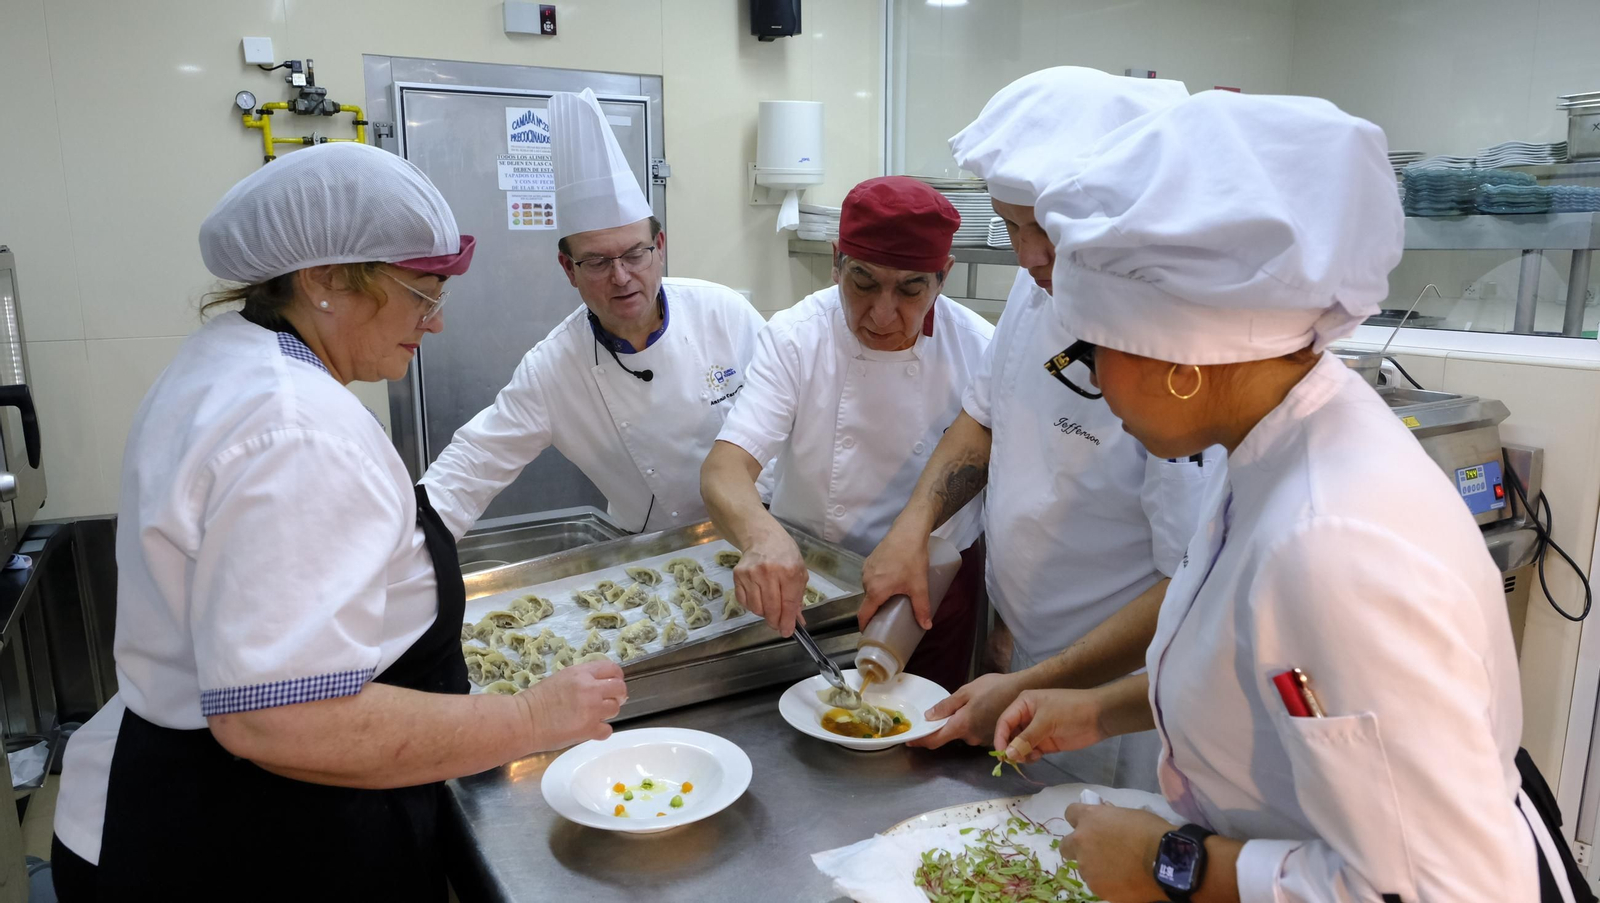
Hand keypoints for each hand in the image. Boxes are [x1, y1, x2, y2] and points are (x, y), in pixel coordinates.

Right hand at [519, 660, 626, 750]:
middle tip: (610, 701)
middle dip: (618, 695)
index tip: (614, 683)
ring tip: (594, 715)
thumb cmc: (537, 699)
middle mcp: (590, 688)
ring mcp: (591, 709)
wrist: (524, 721)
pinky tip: (591, 729)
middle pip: (620, 688)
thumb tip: (601, 685)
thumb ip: (583, 679)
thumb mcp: (562, 678)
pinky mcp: (589, 729)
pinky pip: (608, 729)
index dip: (616, 677)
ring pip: (615, 708)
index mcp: (581, 673)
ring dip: (607, 712)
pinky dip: (601, 731)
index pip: (612, 669)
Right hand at [732, 526, 807, 635]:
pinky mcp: (738, 575)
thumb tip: (796, 621)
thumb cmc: (785, 555)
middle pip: (771, 609)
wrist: (763, 538)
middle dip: (775, 622)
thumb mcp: (799, 572)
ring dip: (764, 613)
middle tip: (777, 625)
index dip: (787, 621)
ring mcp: (751, 574)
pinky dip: (752, 605)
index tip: (786, 632)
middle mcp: (769, 572)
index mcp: (789, 571)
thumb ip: (798, 598)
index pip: (788, 603)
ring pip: (756, 608)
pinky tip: (758, 597)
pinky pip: (744, 602)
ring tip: (769, 605)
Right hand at [859, 523, 931, 629]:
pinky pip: (870, 577)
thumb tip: (927, 626)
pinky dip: (877, 583)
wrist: (907, 531)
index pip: (863, 614)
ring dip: (876, 595)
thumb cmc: (912, 559)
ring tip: (890, 598)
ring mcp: (866, 569)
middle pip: (867, 601)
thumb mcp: (919, 586)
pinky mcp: (870, 559)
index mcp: (875, 591)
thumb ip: (921, 608)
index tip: (869, 633)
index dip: (865, 625)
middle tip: (887, 615)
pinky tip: (889, 581)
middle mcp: (866, 580)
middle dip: (875, 610)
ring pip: (869, 588)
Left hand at [908, 671, 1024, 748]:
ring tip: (971, 704)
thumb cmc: (994, 687)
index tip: (909, 740)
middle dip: (947, 724)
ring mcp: (983, 740)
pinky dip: (974, 724)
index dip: (921, 740)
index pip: (935, 739)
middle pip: (951, 735)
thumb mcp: (967, 691)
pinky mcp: (992, 739)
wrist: (1024, 691)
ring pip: (965, 733)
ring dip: (962, 723)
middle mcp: (971, 737)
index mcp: (961, 725)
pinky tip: (982, 709)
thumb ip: (947, 706)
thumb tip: (928, 717)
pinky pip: (976, 733)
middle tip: (951, 706)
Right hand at [992, 689, 1105, 762]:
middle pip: (1010, 735)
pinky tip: (1038, 756)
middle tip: (1015, 760)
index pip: (1004, 722)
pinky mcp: (1046, 742)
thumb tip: (1007, 755)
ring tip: (1031, 756)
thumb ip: (1026, 738)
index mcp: (1024, 704)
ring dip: (1021, 753)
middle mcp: (1027, 716)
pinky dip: (1030, 756)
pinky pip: (1030, 751)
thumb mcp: (1046, 722)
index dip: (1000, 738)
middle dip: (1011, 748)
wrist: (1099, 717)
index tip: (1002, 754)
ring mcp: (1036, 730)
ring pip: (1019, 745)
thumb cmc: (1070, 711)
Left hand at [1060, 802, 1169, 902]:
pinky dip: (1107, 882)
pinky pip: (1098, 884)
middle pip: (1066, 845)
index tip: (1090, 824)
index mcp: (1089, 819)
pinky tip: (1124, 880)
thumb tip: (1105, 814)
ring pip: (1084, 867)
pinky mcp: (1098, 888)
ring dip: (1095, 866)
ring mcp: (1088, 868)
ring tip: (1118, 868)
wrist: (1167, 863)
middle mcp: (1082, 843)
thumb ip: (1110, 816)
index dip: (1080, 818)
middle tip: (1096, 851)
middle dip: (1077, 847)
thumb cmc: (1152, 832)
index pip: (1070, 813)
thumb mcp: (1130, 814)